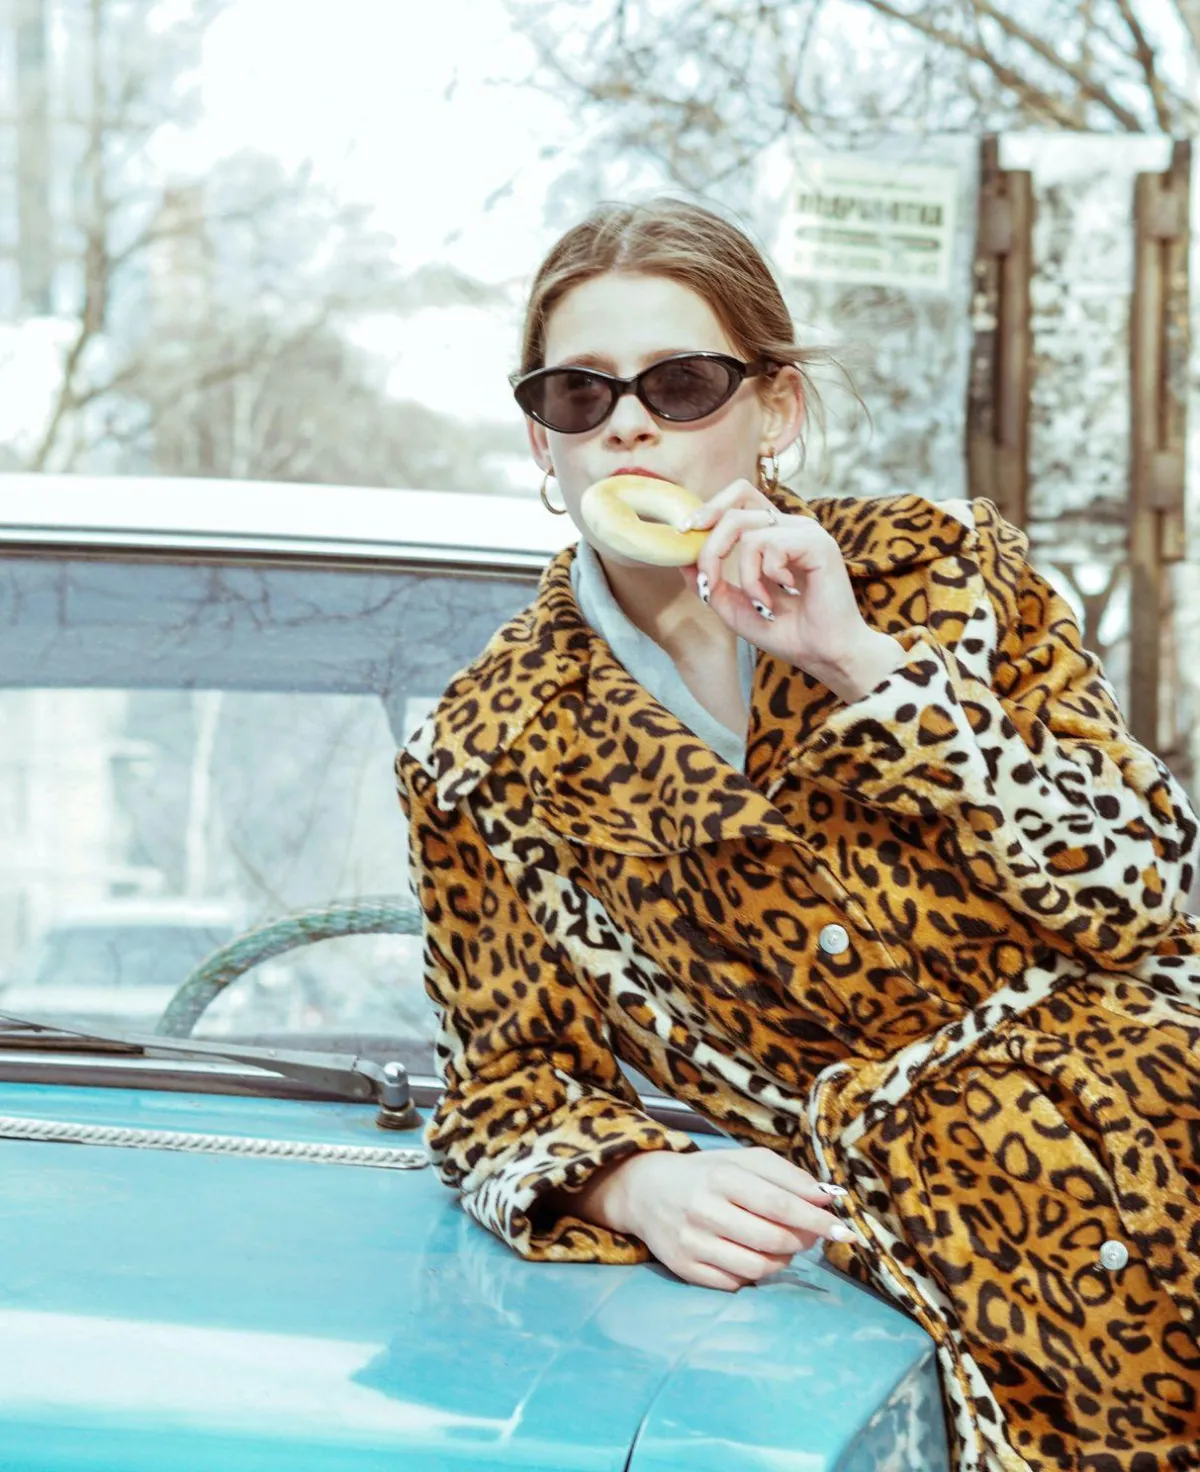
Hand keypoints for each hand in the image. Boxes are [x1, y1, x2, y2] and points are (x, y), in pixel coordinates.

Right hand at [574, 1146, 856, 1291]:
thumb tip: (827, 1197)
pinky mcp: (686, 1270)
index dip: (815, 1219)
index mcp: (721, 1177)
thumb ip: (786, 1175)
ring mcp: (693, 1244)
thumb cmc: (705, 1174)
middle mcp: (704, 1211)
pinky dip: (755, 1273)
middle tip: (813, 1234)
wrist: (646, 1192)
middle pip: (773, 1239)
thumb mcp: (742, 1160)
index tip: (843, 1228)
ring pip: (758, 1267)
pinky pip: (737, 1283)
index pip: (779, 1204)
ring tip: (784, 1244)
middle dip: (804, 1240)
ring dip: (783, 1259)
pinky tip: (754, 1255)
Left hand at [678, 479, 904, 702]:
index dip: (709, 508)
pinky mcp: (818, 543)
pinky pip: (769, 545)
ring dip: (744, 575)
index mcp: (774, 534)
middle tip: (711, 581)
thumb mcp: (736, 608)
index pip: (739, 497)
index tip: (685, 534)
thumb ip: (712, 582)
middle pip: (736, 505)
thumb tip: (682, 559)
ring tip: (762, 603)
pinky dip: (764, 577)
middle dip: (712, 545)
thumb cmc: (788, 633)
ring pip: (747, 530)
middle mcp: (790, 527)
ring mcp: (806, 532)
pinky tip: (785, 596)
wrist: (825, 655)